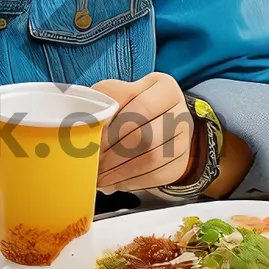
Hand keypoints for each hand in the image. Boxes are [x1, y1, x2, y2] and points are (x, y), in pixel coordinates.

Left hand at [93, 74, 195, 192]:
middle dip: (113, 152)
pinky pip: (157, 176)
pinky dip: (131, 181)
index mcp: (164, 86)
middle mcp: (180, 111)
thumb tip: (83, 128)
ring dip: (120, 171)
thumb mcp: (113, 96)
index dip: (110, 124)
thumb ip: (100, 105)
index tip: (89, 138)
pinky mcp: (181, 162)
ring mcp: (185, 139)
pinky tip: (115, 180)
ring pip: (152, 159)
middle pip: (145, 135)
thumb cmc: (127, 106)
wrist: (152, 122)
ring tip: (100, 175)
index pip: (136, 105)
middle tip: (92, 162)